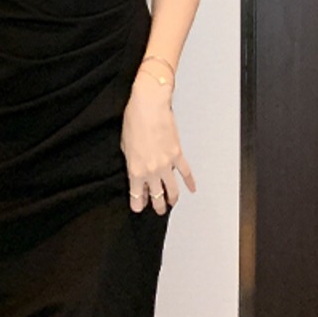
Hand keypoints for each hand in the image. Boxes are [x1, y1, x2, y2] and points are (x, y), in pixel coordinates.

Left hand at [121, 74, 196, 214]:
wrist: (149, 107)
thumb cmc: (134, 121)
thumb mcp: (125, 146)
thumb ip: (131, 162)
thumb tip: (136, 170)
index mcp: (135, 170)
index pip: (137, 195)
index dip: (138, 204)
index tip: (138, 207)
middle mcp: (151, 171)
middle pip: (156, 196)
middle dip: (157, 206)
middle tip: (158, 209)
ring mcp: (166, 164)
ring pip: (172, 189)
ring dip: (172, 199)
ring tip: (171, 204)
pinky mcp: (177, 155)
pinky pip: (186, 173)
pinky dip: (190, 182)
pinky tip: (192, 189)